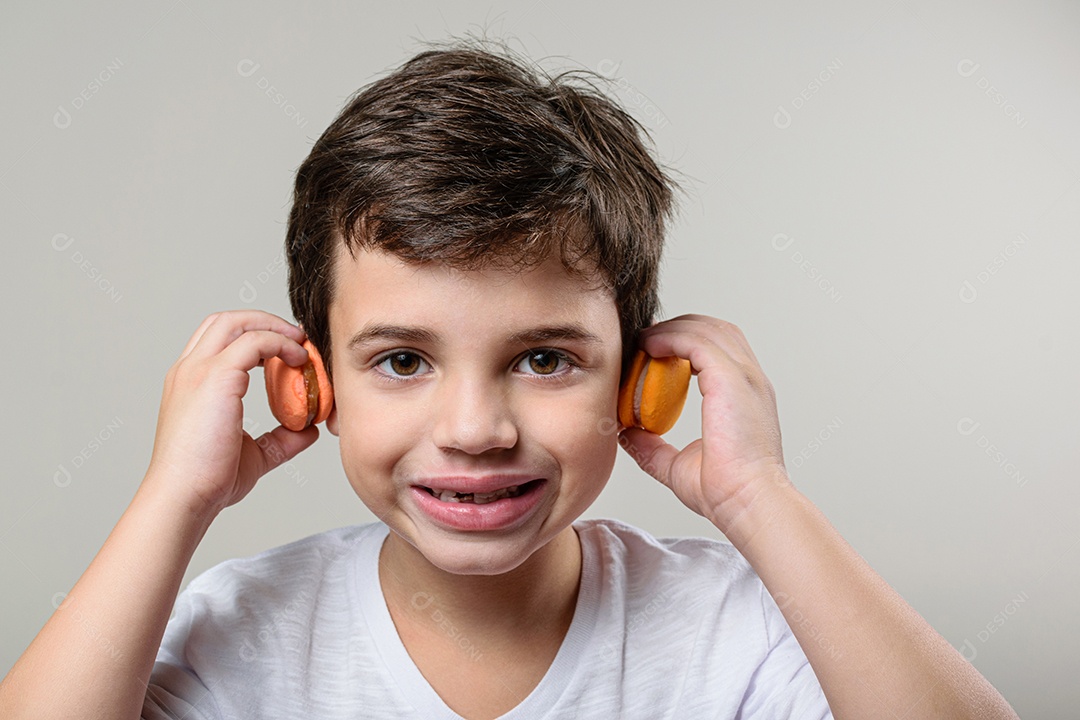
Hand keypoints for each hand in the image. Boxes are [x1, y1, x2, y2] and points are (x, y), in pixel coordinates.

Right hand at [144, 311, 320, 516]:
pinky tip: (299, 360)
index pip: (217, 339)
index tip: (285, 347)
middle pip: (226, 320)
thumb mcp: (254, 454)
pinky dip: (281, 343)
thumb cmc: (207, 480)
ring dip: (273, 326)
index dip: (253, 334)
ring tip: (301, 343)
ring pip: (237, 322)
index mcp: (189, 383)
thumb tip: (308, 431)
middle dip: (264, 320)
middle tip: (297, 336)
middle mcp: (189, 370)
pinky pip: (256, 342)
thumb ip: (280, 438)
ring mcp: (198, 370)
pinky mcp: (215, 377)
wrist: (184, 496)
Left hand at [617, 314, 788, 533]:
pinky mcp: (731, 380)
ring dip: (673, 328)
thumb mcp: (678, 465)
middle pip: (715, 329)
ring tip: (644, 340)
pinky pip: (696, 342)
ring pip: (707, 328)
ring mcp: (744, 377)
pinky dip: (671, 337)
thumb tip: (627, 433)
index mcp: (745, 396)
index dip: (687, 340)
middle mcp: (750, 381)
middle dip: (679, 326)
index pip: (721, 348)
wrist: (747, 504)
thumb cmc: (724, 492)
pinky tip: (649, 346)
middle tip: (645, 338)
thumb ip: (652, 446)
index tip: (654, 347)